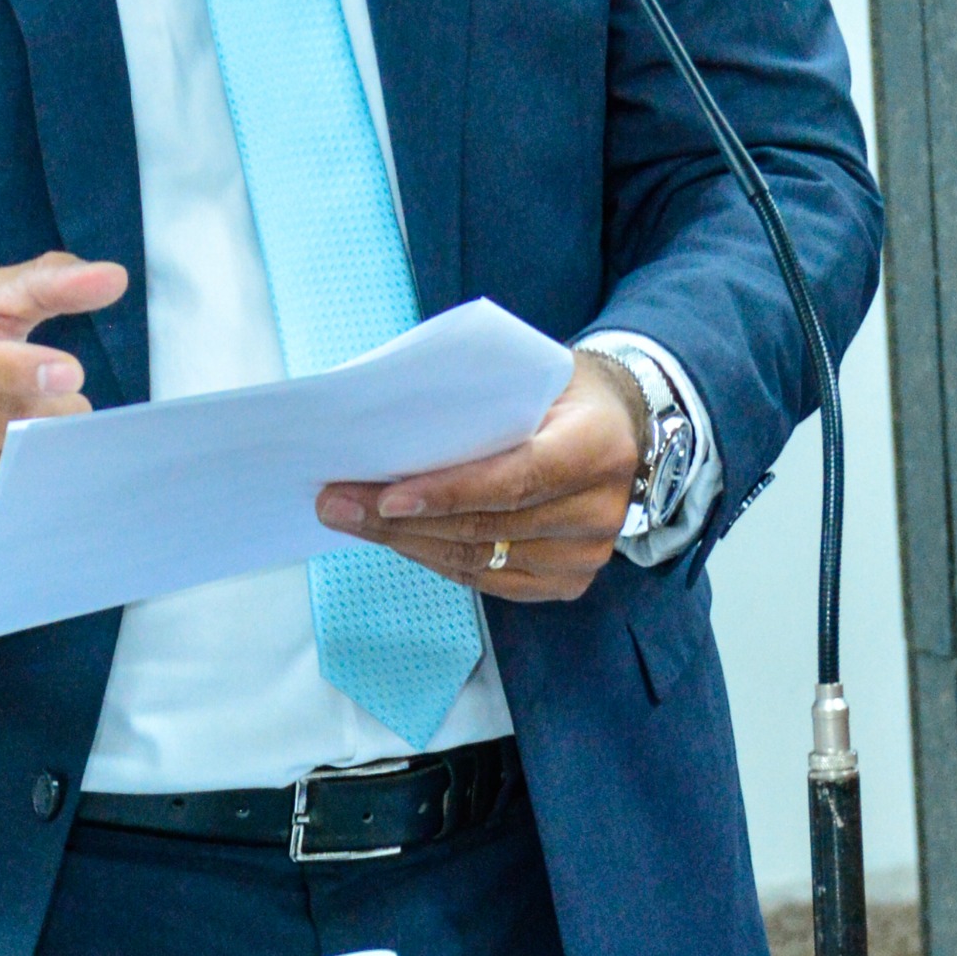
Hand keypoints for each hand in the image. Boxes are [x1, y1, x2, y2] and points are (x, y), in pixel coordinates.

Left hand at [315, 351, 644, 603]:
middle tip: (336, 503)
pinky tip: (397, 540)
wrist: (620, 425)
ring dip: (407, 543)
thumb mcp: (532, 374)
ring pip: (479, 560)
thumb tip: (387, 429)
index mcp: (597, 446)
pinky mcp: (569, 581)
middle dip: (400, 519)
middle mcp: (599, 509)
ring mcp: (587, 554)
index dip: (447, 493)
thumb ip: (478, 400)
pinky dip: (437, 560)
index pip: (513, 480)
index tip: (386, 496)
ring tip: (350, 520)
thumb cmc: (560, 392)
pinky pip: (489, 582)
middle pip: (485, 527)